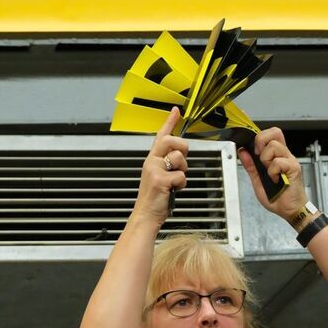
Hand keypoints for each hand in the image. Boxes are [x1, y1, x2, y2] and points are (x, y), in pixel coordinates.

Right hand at [135, 107, 188, 225]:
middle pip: (173, 141)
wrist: (145, 215)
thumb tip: (181, 155)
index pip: (161, 135)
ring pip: (179, 159)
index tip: (176, 111)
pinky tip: (172, 191)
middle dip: (182, 150)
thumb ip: (167, 164)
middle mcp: (151, 161)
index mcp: (151, 159)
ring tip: (173, 182)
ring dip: (182, 172)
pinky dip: (181, 185)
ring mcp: (154, 169)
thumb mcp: (158, 176)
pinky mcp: (160, 180)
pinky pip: (181, 176)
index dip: (169, 122)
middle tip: (180, 164)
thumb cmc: (154, 198)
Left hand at [239, 127, 307, 218]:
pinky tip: (275, 179)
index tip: (253, 148)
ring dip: (266, 160)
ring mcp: (290, 160)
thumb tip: (243, 152)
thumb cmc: (278, 197)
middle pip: (275, 132)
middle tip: (260, 157)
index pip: (271, 133)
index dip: (259, 136)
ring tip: (269, 172)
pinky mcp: (294, 168)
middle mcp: (284, 155)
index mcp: (276, 156)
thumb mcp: (258, 180)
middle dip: (262, 141)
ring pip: (274, 146)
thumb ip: (250, 166)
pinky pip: (278, 162)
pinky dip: (272, 171)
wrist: (290, 210)